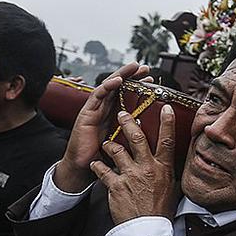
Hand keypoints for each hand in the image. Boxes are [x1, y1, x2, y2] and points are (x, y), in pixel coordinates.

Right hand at [54, 61, 149, 192]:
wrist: (82, 168)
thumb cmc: (101, 157)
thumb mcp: (122, 144)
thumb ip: (132, 136)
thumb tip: (152, 135)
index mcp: (113, 115)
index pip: (126, 96)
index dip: (137, 87)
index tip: (150, 81)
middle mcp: (104, 110)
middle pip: (118, 88)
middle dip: (131, 76)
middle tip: (144, 67)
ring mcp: (94, 110)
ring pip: (108, 87)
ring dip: (121, 75)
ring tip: (133, 67)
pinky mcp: (86, 113)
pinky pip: (97, 96)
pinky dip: (107, 87)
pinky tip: (117, 81)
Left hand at [91, 107, 177, 224]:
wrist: (147, 229)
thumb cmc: (159, 210)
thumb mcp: (170, 189)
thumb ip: (168, 173)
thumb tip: (171, 164)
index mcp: (162, 168)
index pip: (167, 140)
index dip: (167, 122)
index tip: (164, 107)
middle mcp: (147, 169)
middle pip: (137, 138)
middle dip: (128, 123)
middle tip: (121, 113)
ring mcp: (130, 176)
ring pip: (116, 151)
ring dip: (109, 145)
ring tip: (106, 143)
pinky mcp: (116, 186)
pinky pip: (103, 171)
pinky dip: (98, 166)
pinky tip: (96, 164)